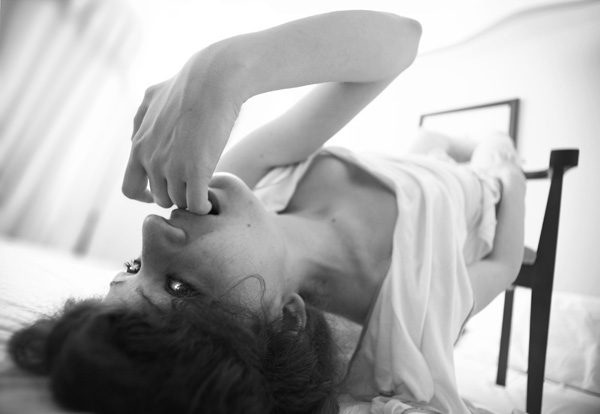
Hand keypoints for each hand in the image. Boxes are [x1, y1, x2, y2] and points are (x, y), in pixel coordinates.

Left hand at [122, 51, 241, 213]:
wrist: (212, 80)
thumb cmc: (187, 86)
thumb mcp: (151, 99)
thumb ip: (139, 123)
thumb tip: (135, 141)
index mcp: (139, 147)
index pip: (130, 189)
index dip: (146, 196)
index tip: (162, 192)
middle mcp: (151, 160)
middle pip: (160, 198)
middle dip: (175, 194)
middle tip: (191, 187)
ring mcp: (173, 167)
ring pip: (180, 202)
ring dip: (191, 199)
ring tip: (204, 189)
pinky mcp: (197, 170)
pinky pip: (197, 203)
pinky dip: (203, 205)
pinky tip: (211, 199)